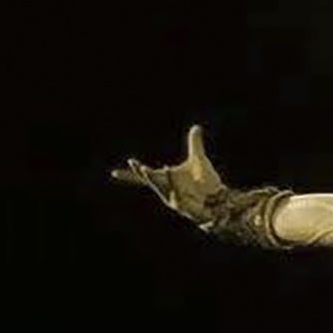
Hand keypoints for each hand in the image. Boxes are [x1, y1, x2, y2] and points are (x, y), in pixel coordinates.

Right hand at [111, 124, 225, 222]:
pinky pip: (174, 191)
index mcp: (165, 179)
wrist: (219, 198)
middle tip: (133, 163)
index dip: (129, 175)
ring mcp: (173, 198)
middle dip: (141, 173)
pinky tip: (167, 169)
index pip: (143, 177)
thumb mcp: (198, 159)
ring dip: (152, 178)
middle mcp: (166, 189)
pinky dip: (170, 181)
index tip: (113, 174)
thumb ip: (195, 144)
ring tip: (144, 168)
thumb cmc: (206, 181)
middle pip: (149, 180)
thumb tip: (196, 127)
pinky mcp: (183, 205)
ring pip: (159, 187)